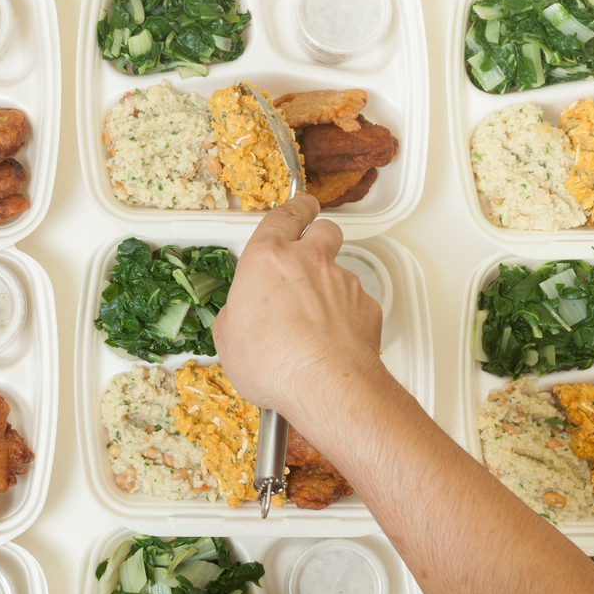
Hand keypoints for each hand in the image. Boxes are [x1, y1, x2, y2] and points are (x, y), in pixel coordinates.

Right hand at [212, 195, 386, 442]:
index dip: (294, 207)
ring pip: (340, 269)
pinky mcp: (366, 306)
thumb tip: (240, 317)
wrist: (325, 386)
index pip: (285, 214)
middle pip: (324, 228)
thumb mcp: (227, 339)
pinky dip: (346, 315)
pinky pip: (356, 302)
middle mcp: (309, 261)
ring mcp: (342, 282)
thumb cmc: (274, 362)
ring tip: (314, 318)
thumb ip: (236, 313)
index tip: (299, 207)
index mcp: (268, 258)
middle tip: (310, 251)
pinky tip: (332, 339)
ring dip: (329, 284)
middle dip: (319, 235)